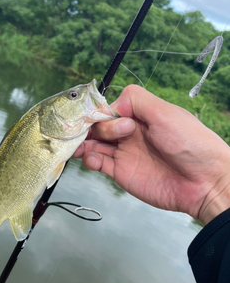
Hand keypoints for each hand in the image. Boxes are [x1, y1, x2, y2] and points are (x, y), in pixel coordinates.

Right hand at [74, 85, 229, 224]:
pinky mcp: (121, 173)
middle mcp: (129, 132)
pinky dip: (89, 159)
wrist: (204, 182)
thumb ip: (136, 100)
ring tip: (78, 146)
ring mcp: (124, 153)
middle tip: (104, 135)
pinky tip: (92, 158)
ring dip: (82, 142)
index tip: (106, 120)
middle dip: (90, 127)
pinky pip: (97, 163)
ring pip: (93, 143)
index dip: (101, 113)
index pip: (108, 108)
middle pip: (97, 125)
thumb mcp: (164, 112)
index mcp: (139, 115)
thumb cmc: (190, 143)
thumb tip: (110, 104)